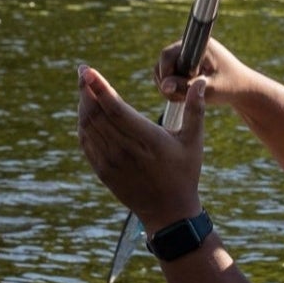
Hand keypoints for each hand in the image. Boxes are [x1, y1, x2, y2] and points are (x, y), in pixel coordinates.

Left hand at [78, 64, 205, 230]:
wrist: (169, 212)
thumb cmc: (184, 174)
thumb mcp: (194, 142)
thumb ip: (195, 109)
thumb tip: (200, 81)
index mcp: (148, 139)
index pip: (115, 108)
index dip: (99, 87)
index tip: (88, 70)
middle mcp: (125, 150)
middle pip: (96, 114)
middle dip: (87, 90)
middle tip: (84, 72)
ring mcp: (111, 162)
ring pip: (88, 127)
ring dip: (83, 105)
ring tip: (85, 87)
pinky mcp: (103, 171)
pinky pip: (86, 142)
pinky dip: (83, 124)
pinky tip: (86, 112)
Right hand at [155, 37, 254, 110]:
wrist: (244, 88)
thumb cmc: (230, 87)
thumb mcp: (208, 89)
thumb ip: (185, 87)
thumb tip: (164, 86)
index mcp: (199, 46)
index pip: (167, 55)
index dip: (166, 73)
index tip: (177, 88)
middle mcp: (191, 45)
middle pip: (163, 63)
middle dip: (167, 83)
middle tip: (181, 98)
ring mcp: (189, 53)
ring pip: (164, 69)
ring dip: (169, 86)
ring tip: (185, 97)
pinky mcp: (188, 62)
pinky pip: (170, 73)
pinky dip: (173, 86)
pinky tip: (185, 94)